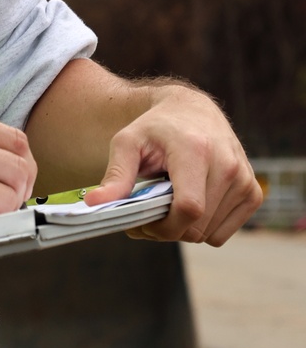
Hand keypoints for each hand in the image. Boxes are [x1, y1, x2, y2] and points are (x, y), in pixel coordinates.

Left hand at [84, 85, 261, 244]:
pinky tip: (192, 203)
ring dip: (184, 230)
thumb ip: (115, 175)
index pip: (188, 209)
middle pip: (196, 227)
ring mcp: (245, 180)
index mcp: (196, 152)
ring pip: (208, 235)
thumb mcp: (127, 143)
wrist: (192, 111)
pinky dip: (204, 228)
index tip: (144, 222)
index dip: (163, 227)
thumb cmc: (155, 129)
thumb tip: (95, 203)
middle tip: (150, 213)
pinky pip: (223, 233)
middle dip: (167, 230)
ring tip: (169, 204)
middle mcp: (227, 165)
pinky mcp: (252, 192)